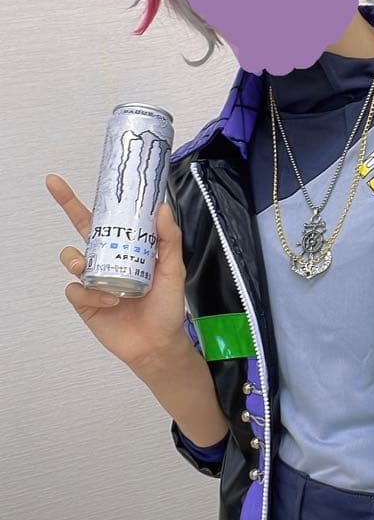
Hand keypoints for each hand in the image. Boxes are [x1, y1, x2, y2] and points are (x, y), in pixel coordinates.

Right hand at [46, 173, 188, 372]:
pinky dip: (92, 293)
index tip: (83, 176)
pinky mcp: (86, 302)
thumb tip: (162, 208)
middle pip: (81, 228)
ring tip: (93, 271)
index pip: (108, 218)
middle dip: (66, 205)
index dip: (100, 198)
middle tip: (55, 185)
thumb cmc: (167, 306)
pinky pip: (76, 289)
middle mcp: (107, 259)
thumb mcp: (173, 269)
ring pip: (72, 258)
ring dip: (79, 260)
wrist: (159, 344)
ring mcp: (94, 280)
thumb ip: (169, 239)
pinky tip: (111, 300)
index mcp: (126, 247)